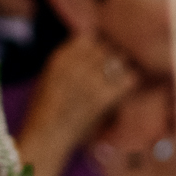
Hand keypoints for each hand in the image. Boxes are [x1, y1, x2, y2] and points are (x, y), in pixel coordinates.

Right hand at [20, 33, 138, 162]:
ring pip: (119, 60)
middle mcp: (75, 64)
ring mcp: (89, 80)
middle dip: (112, 56)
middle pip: (106, 47)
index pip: (89, 38)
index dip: (98, 46)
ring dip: (122, 68)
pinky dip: (130, 84)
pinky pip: (128, 79)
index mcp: (60, 57)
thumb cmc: (46, 111)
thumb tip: (93, 50)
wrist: (45, 137)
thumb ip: (68, 62)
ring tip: (121, 79)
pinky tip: (126, 91)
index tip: (101, 56)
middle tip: (116, 69)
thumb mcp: (49, 77)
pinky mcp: (102, 97)